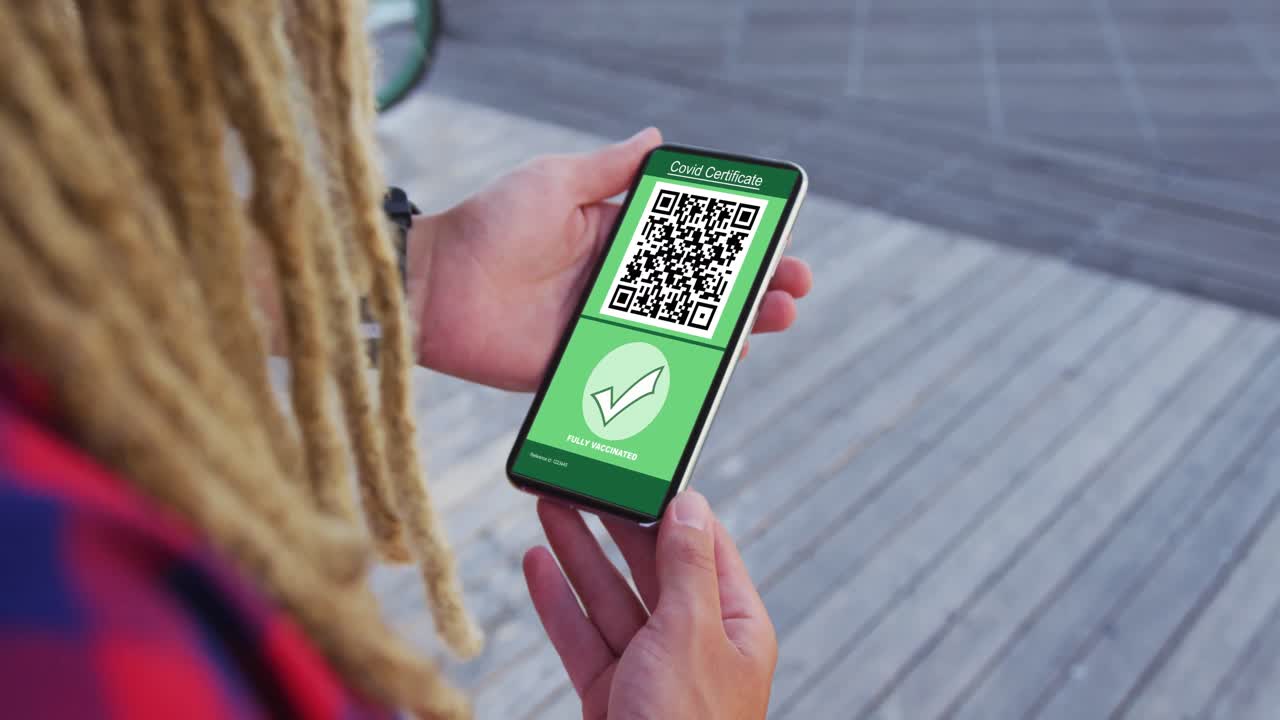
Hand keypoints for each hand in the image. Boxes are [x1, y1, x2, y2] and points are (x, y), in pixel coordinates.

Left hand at [410, 128, 812, 390]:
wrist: (433, 288)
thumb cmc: (489, 225)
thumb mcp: (555, 183)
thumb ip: (609, 169)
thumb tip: (657, 137)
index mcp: (613, 239)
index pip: (689, 245)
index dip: (735, 246)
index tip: (778, 244)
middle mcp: (615, 287)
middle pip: (698, 294)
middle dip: (751, 290)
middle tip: (792, 289)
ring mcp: (604, 330)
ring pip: (682, 337)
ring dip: (731, 332)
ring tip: (772, 322)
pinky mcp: (584, 370)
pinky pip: (641, 375)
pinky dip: (681, 379)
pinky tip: (718, 374)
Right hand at [523, 492, 776, 719]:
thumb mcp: (691, 632)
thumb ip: (686, 566)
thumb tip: (691, 504)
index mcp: (734, 625)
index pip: (707, 547)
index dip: (674, 508)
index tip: (641, 471)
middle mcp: (695, 644)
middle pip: (652, 569)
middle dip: (614, 525)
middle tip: (582, 482)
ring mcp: (650, 671)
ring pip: (611, 599)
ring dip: (579, 553)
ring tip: (549, 507)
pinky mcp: (611, 695)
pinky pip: (583, 638)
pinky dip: (559, 602)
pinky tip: (537, 566)